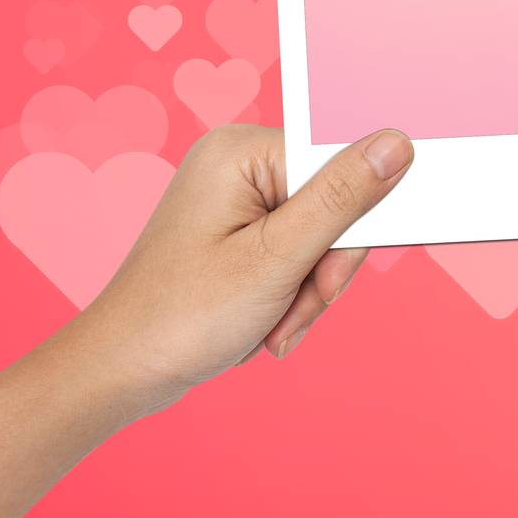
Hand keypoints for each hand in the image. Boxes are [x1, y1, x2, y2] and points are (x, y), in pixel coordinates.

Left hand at [71, 124, 413, 415]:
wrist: (121, 372)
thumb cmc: (183, 317)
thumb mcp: (278, 258)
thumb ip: (343, 198)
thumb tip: (397, 144)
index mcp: (241, 152)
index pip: (339, 165)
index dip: (348, 226)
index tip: (328, 277)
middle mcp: (238, 164)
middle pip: (333, 204)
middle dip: (324, 268)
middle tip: (294, 309)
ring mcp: (236, 198)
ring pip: (320, 236)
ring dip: (308, 290)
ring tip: (273, 324)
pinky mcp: (239, 230)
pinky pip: (297, 252)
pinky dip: (292, 294)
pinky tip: (267, 323)